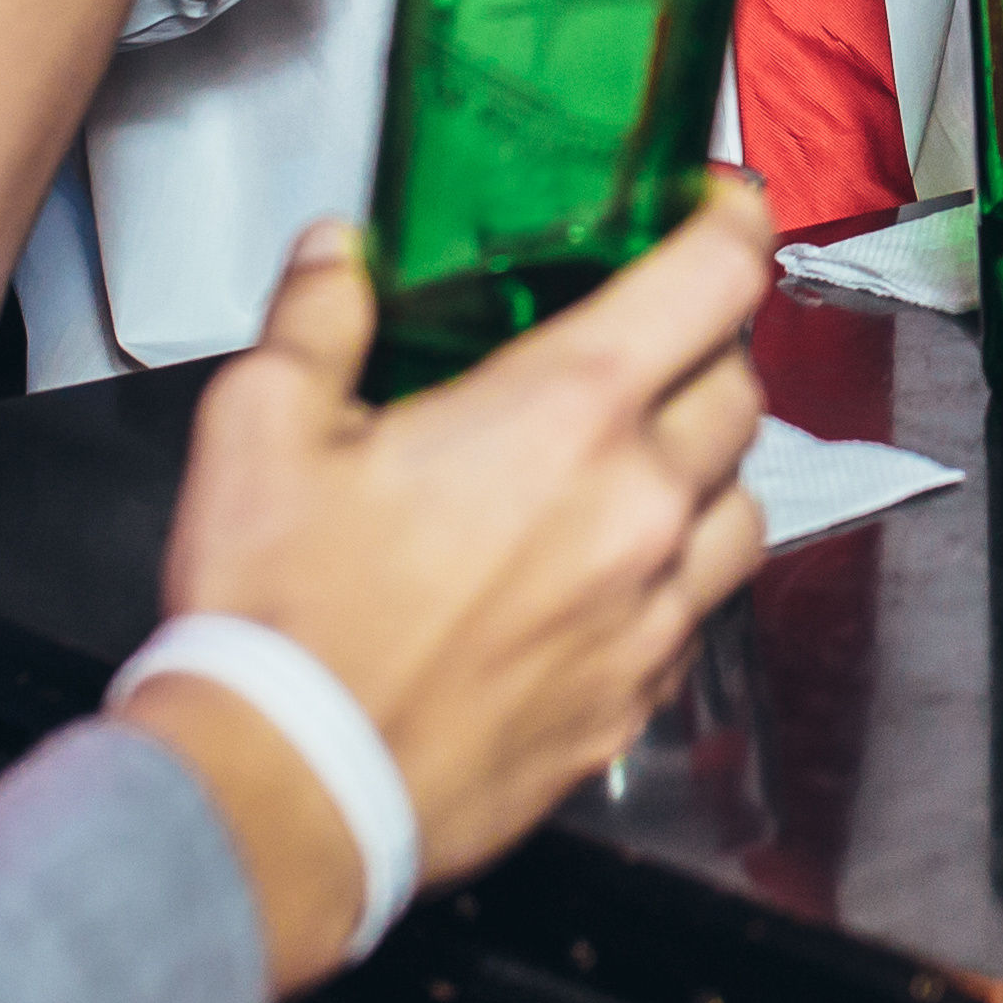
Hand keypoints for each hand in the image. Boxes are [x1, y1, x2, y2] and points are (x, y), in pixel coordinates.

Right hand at [140, 185, 773, 990]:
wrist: (288, 793)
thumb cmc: (281, 620)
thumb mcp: (259, 427)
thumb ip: (316, 317)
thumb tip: (337, 256)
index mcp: (565, 413)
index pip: (716, 279)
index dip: (732, 222)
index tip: (718, 209)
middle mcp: (637, 505)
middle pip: (741, 389)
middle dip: (706, 350)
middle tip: (647, 345)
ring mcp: (648, 612)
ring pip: (744, 507)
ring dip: (707, 471)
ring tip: (638, 465)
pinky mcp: (634, 700)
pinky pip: (698, 614)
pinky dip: (673, 580)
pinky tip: (604, 576)